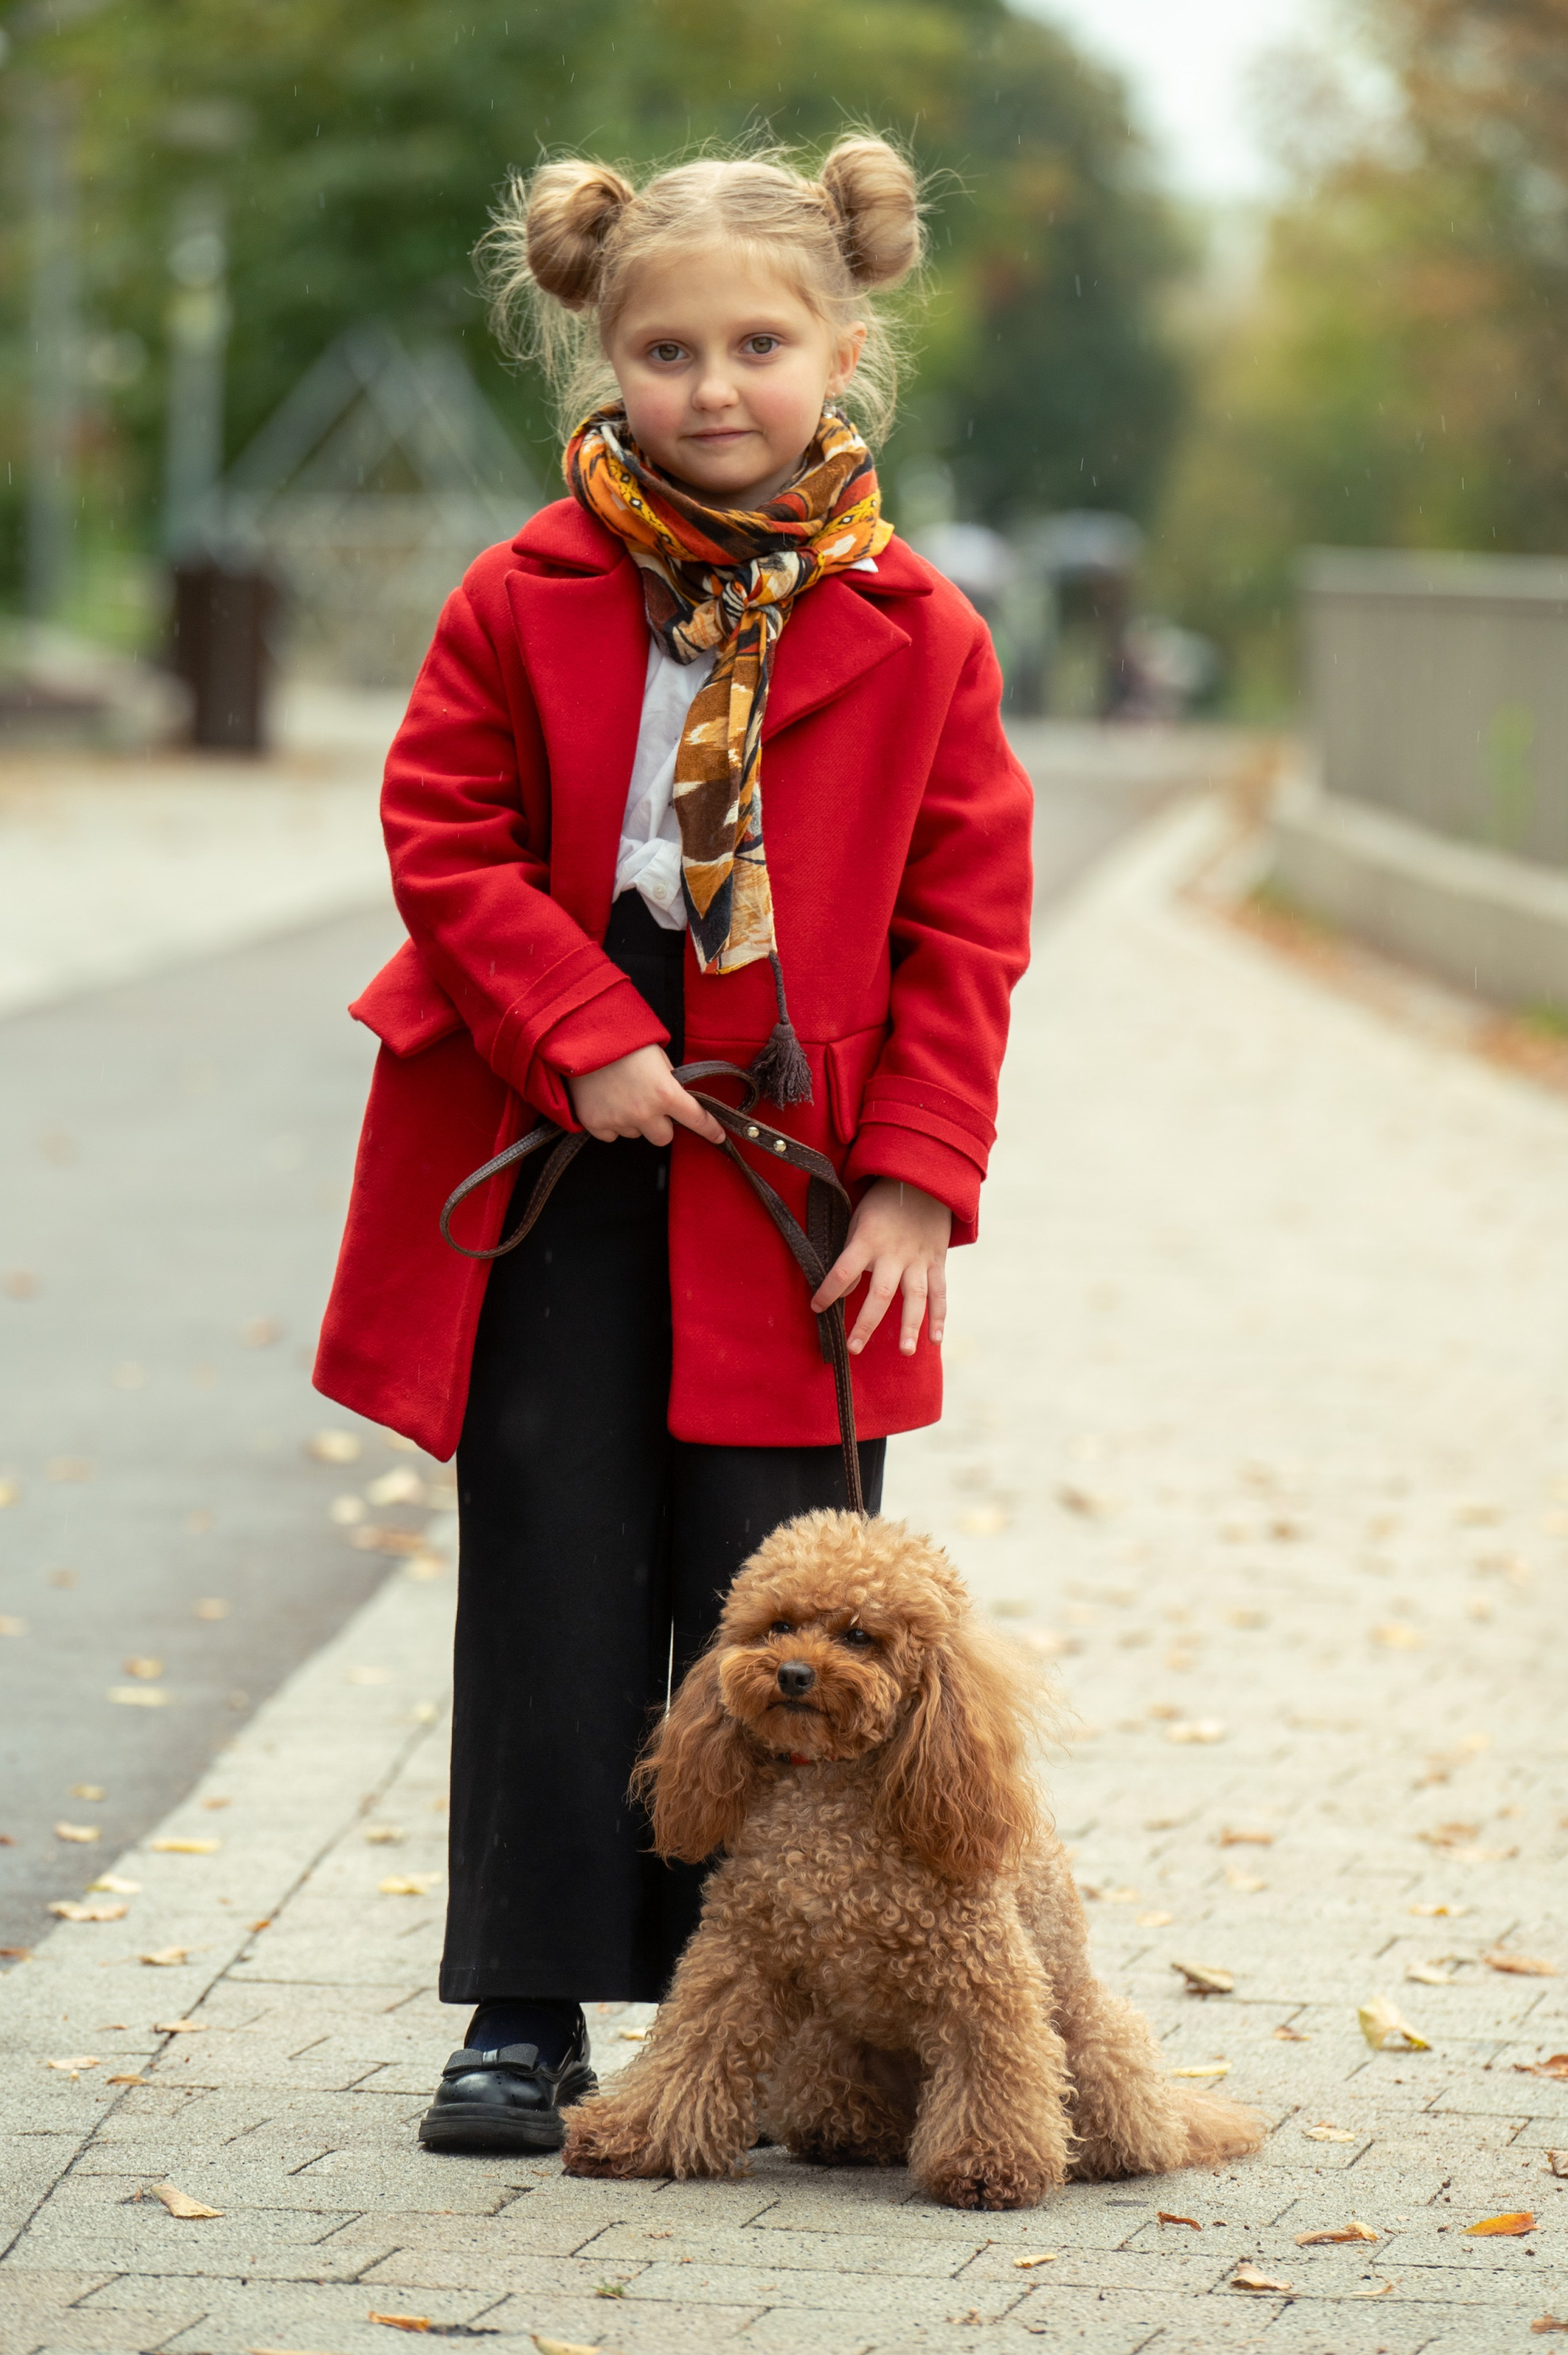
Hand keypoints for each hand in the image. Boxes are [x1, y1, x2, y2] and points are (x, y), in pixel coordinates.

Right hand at [568, 1045, 725, 1147]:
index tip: (718, 1136)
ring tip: (620, 1094)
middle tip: (649, 1105)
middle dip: (659, 1124)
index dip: (710, 1129)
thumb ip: (670, 1081)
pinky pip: (611, 1135)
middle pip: (663, 1137)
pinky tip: (605, 1101)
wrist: (582, 1038)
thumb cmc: (623, 1042)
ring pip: (635, 1134)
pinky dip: (610, 1123)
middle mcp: (645, 1112)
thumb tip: (676, 1098)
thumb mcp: (658, 1057)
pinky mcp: (596, 1124)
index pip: (696, 1118)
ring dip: (633, 1121)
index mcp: (666, 1093)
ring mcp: (619, 1120)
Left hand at [810, 1178, 950, 1356]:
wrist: (923, 1179)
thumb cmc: (882, 1202)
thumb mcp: (859, 1220)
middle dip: (866, 1323)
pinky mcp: (937, 1261)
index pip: (842, 1272)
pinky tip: (935, 1340)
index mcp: (868, 1240)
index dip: (827, 1292)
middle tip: (854, 1349)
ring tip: (904, 1351)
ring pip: (915, 1297)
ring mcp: (918, 1258)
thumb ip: (853, 1255)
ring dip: (910, 1326)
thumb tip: (846, 1290)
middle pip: (880, 1293)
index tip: (816, 1309)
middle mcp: (894, 1253)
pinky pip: (940, 1292)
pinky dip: (939, 1316)